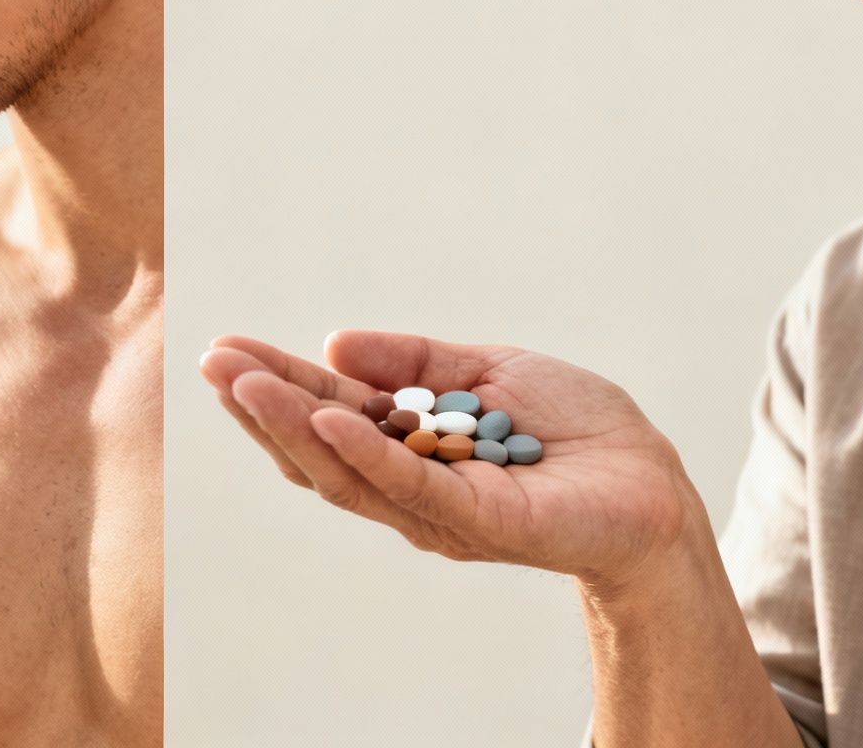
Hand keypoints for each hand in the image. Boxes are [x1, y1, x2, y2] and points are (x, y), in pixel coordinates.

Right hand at [201, 329, 698, 585]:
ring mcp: (437, 510)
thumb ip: (414, 361)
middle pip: (317, 448)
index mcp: (407, 447)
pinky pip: (410, 485)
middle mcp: (408, 487)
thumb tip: (335, 342)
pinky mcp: (477, 520)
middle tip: (212, 362)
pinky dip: (365, 451)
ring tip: (245, 382)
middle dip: (262, 406)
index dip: (276, 383)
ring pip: (346, 471)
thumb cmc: (574, 430)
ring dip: (291, 425)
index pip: (326, 413)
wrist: (651, 481)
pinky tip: (328, 415)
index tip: (224, 350)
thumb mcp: (487, 371)